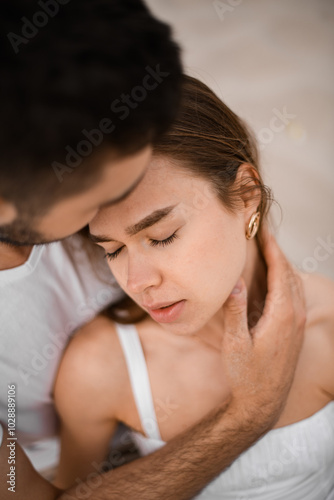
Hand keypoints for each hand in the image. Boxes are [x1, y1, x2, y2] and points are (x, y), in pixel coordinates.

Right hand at [220, 232, 305, 431]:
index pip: (280, 272)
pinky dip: (286, 279)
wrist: (263, 402)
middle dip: (277, 251)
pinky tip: (277, 278)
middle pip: (289, 274)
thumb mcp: (236, 344)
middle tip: (264, 233)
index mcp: (282, 315)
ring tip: (270, 249)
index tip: (264, 230)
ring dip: (283, 264)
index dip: (273, 249)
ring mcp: (298, 323)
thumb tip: (233, 281)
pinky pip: (295, 295)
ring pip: (295, 284)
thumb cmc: (246, 375)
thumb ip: (235, 311)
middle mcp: (295, 316)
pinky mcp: (295, 330)